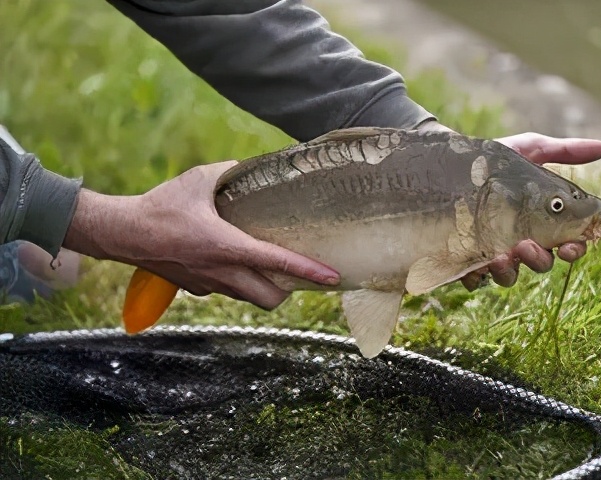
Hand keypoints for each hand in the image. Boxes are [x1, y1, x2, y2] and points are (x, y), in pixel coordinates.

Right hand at [64, 161, 339, 308]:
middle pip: (270, 298)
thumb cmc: (161, 206)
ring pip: (250, 299)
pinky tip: (236, 264)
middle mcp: (222, 272)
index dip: (309, 272)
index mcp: (227, 246)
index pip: (277, 263)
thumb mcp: (199, 180)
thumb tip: (252, 169)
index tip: (332, 277)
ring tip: (272, 268)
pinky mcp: (197, 288)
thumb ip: (230, 173)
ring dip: (266, 289)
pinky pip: (228, 292)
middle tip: (297, 272)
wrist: (123, 233)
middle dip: (290, 290)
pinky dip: (241, 284)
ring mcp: (209, 284)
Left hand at [416, 121, 600, 288]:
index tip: (571, 245)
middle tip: (527, 246)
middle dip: (539, 260)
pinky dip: (477, 277)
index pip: (567, 244)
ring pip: (509, 276)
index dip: (574, 249)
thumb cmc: (495, 159)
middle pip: (540, 264)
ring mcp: (493, 252)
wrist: (450, 161)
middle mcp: (520, 241)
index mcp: (541, 222)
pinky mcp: (465, 258)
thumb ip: (563, 152)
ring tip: (500, 256)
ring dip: (509, 271)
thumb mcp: (528, 149)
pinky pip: (475, 279)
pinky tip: (475, 266)